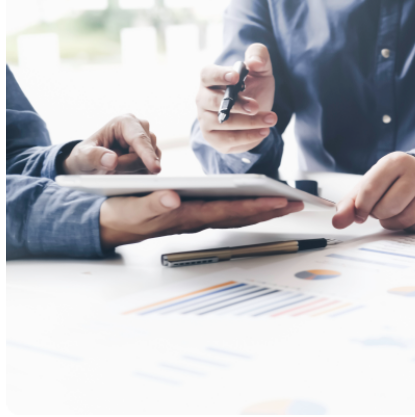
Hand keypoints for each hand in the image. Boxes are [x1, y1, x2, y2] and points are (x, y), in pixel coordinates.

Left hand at [63, 113, 160, 174]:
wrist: (90, 163)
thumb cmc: (86, 156)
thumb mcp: (81, 156)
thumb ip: (93, 156)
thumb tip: (112, 160)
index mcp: (125, 122)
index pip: (139, 139)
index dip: (147, 154)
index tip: (155, 168)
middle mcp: (141, 128)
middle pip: (146, 153)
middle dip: (130, 166)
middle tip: (112, 168)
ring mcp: (149, 141)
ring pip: (150, 163)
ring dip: (134, 171)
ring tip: (116, 169)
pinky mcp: (153, 154)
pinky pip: (152, 169)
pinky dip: (139, 174)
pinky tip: (126, 172)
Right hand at [99, 191, 303, 248]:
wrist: (110, 223)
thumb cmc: (122, 214)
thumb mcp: (132, 208)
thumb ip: (152, 203)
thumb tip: (173, 198)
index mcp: (187, 216)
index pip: (229, 211)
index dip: (255, 205)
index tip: (279, 199)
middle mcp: (198, 219)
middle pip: (241, 214)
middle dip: (270, 208)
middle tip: (297, 201)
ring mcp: (198, 217)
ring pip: (238, 213)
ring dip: (264, 208)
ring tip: (288, 201)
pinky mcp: (195, 212)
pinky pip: (229, 210)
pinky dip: (248, 205)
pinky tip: (261, 200)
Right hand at [196, 43, 276, 153]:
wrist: (256, 117)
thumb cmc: (254, 90)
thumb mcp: (261, 72)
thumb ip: (259, 57)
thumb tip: (254, 62)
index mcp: (211, 80)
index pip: (207, 74)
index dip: (219, 75)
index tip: (235, 77)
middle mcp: (203, 100)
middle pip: (212, 101)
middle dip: (236, 104)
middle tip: (256, 106)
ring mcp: (205, 120)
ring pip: (222, 123)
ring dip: (248, 122)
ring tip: (271, 119)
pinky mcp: (214, 138)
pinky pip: (228, 140)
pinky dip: (248, 136)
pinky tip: (264, 131)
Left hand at [332, 152, 414, 231]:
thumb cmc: (392, 181)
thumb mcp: (369, 185)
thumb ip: (350, 204)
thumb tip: (338, 222)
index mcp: (395, 162)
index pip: (370, 191)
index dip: (361, 208)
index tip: (361, 211)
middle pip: (388, 208)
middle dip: (379, 214)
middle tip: (380, 208)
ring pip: (405, 220)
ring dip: (393, 222)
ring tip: (393, 212)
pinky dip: (410, 226)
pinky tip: (409, 214)